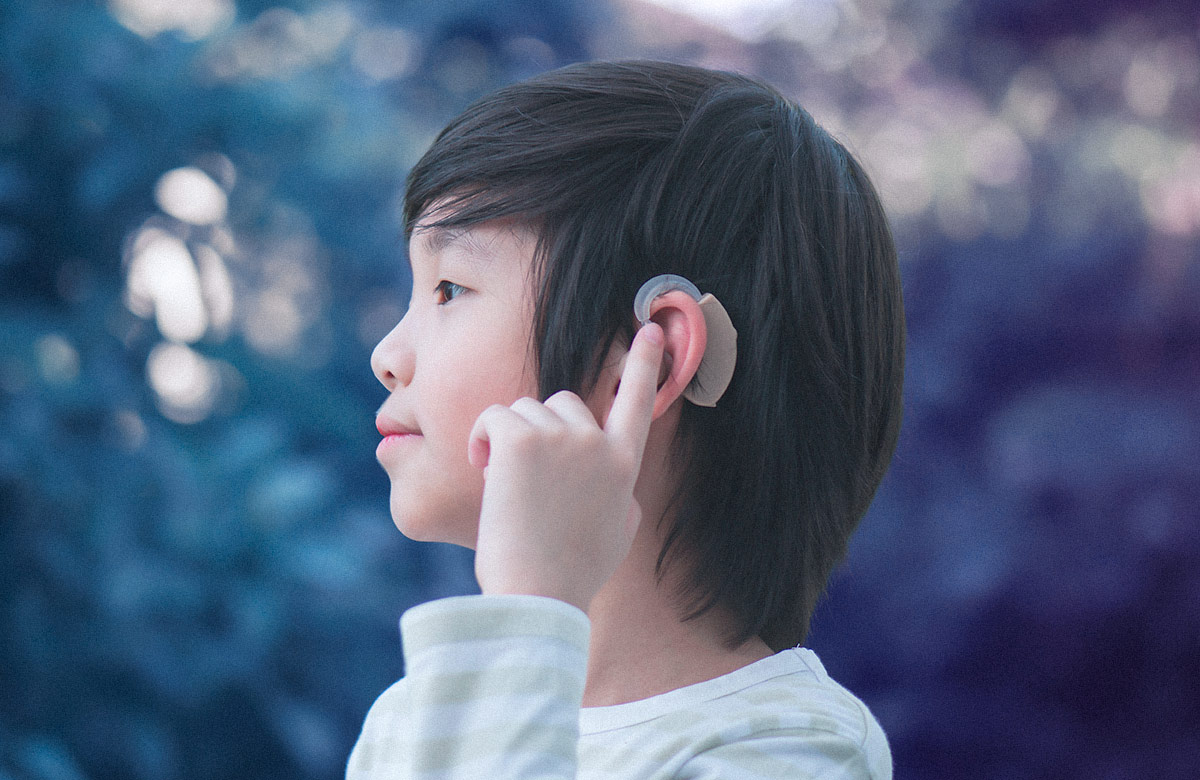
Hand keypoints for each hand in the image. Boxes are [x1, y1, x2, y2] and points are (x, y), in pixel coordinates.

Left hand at [467, 323, 664, 611]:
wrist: (538, 594)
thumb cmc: (571, 574)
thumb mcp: (617, 533)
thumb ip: (620, 496)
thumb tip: (619, 487)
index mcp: (623, 465)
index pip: (638, 401)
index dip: (645, 363)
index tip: (652, 327)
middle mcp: (597, 443)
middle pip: (563, 403)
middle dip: (539, 431)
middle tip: (526, 481)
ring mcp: (561, 438)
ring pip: (523, 411)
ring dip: (508, 442)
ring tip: (505, 488)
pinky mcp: (521, 440)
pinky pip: (494, 418)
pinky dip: (483, 442)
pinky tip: (486, 474)